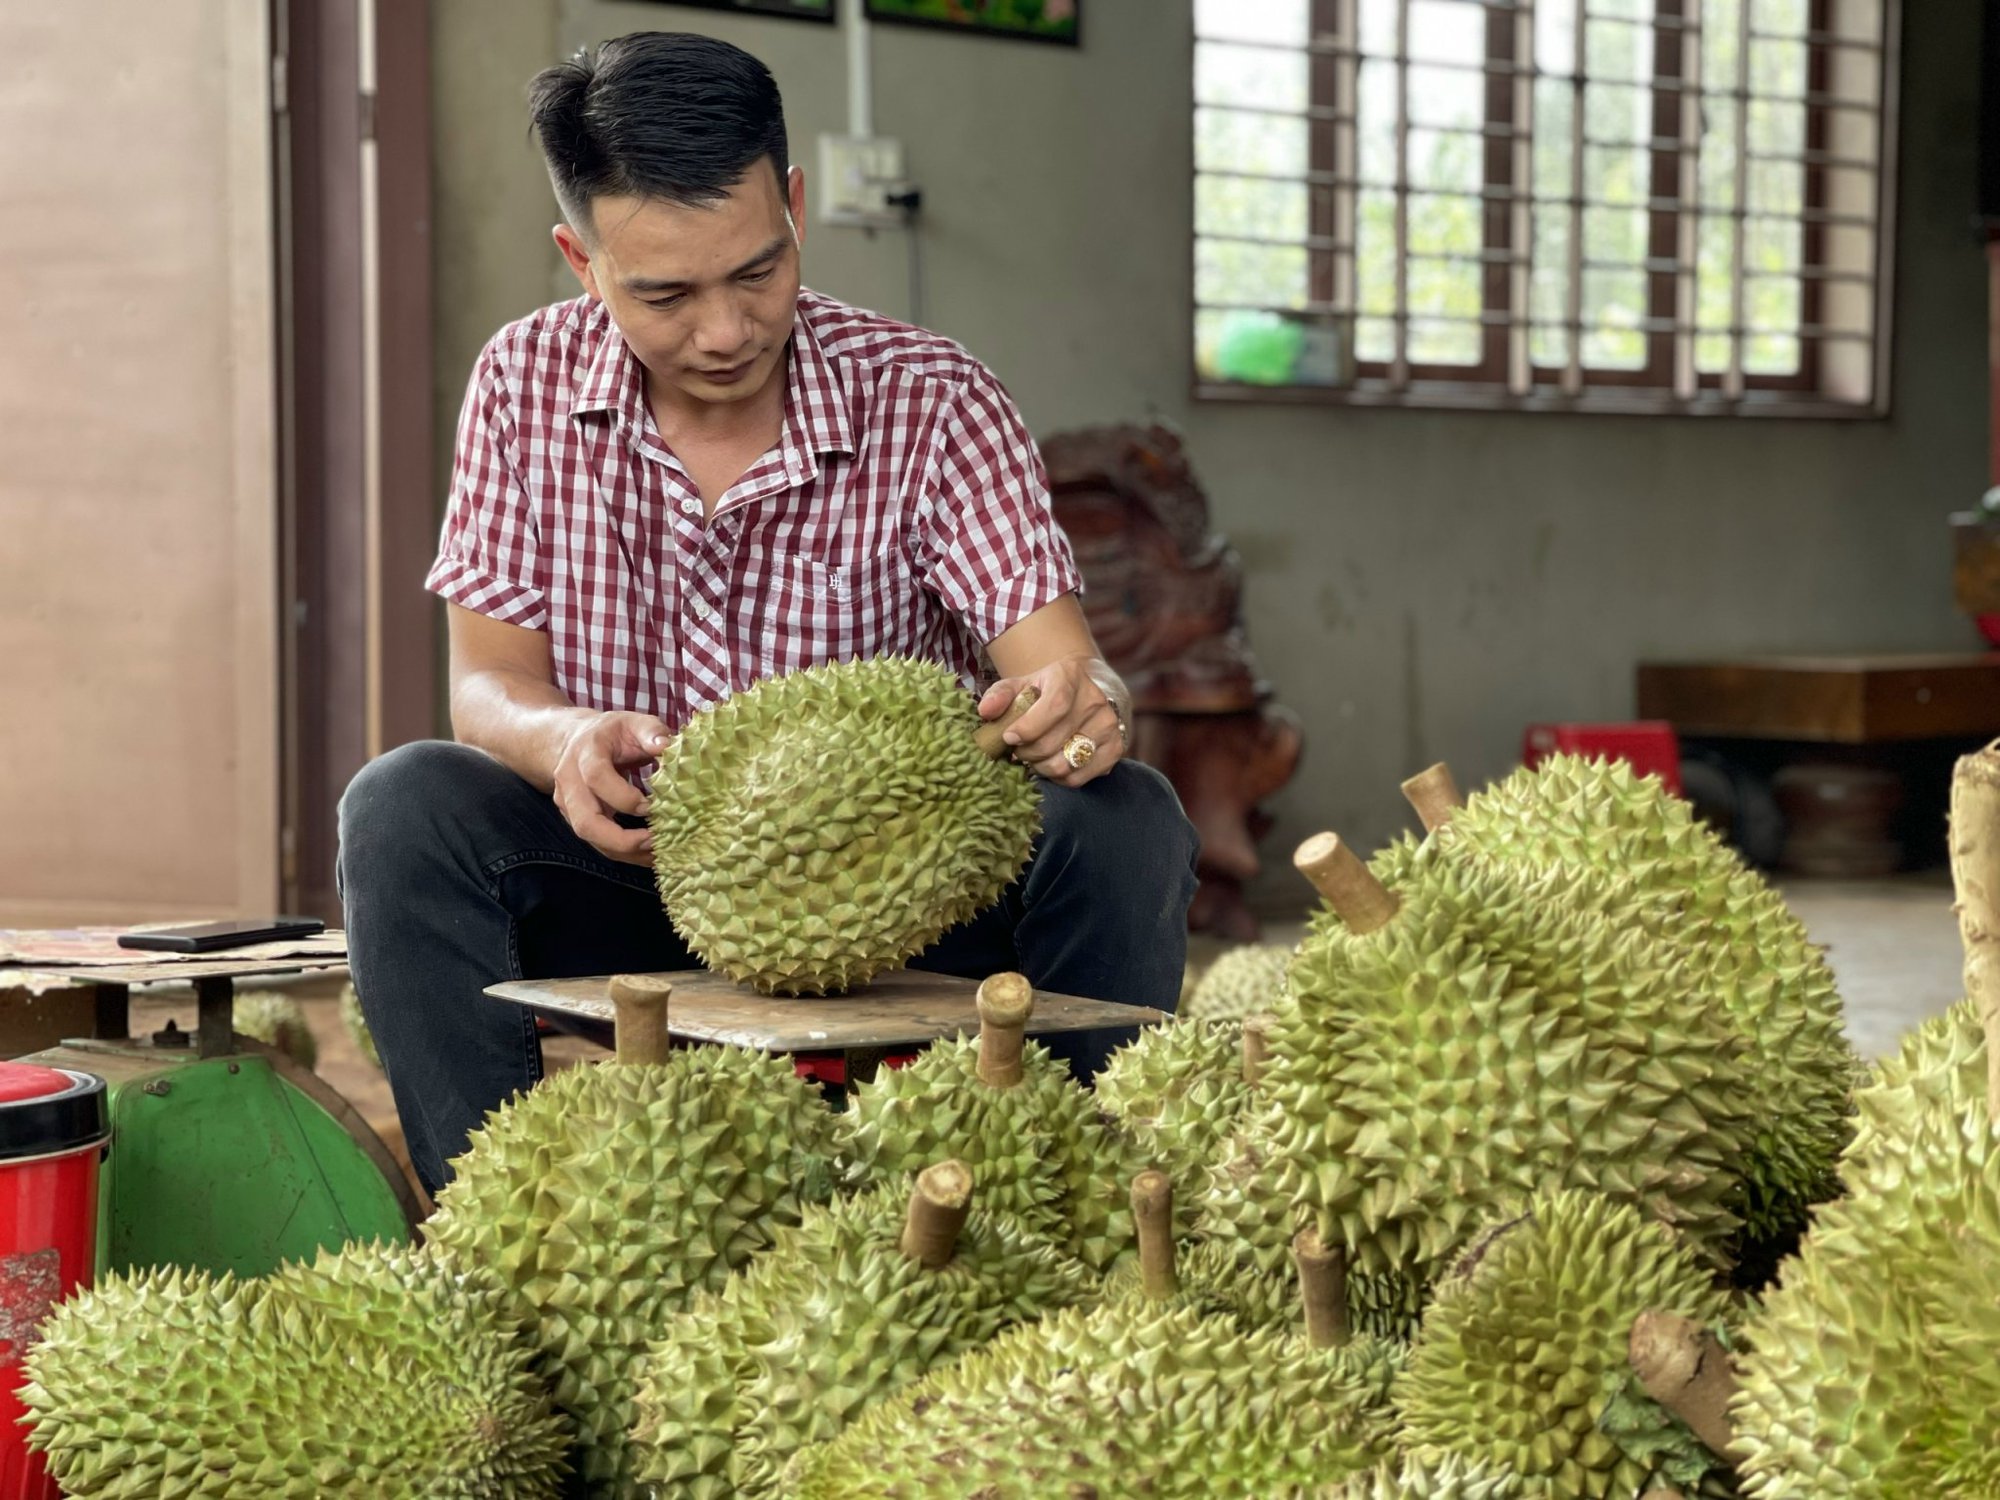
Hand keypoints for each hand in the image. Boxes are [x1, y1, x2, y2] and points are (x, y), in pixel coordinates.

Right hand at [552, 711, 670, 865]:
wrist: (574, 740)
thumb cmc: (610, 733)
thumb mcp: (631, 722)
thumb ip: (651, 731)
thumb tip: (669, 747)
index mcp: (585, 754)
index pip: (597, 778)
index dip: (624, 797)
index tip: (652, 805)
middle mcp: (570, 781)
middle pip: (585, 821)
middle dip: (620, 839)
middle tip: (653, 841)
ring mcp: (568, 804)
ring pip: (590, 838)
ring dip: (624, 852)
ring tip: (656, 853)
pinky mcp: (575, 819)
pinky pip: (597, 842)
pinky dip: (623, 853)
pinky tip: (648, 854)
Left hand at [978, 655, 1127, 787]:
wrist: (1084, 694)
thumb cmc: (1045, 692)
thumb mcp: (1021, 686)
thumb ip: (1000, 695)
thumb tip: (985, 711)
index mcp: (1070, 677)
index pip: (1054, 707)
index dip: (1028, 727)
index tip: (1010, 737)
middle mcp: (1095, 700)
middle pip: (1054, 741)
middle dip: (1027, 752)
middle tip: (1018, 750)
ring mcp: (1109, 726)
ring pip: (1065, 764)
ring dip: (1040, 767)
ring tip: (1033, 757)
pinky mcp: (1115, 749)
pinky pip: (1078, 777)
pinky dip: (1058, 778)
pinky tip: (1051, 764)